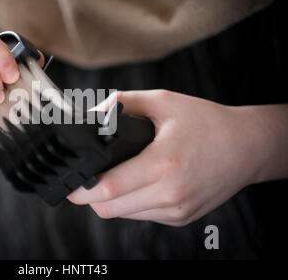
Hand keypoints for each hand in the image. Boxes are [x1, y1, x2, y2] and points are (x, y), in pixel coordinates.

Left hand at [68, 90, 267, 225]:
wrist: (247, 147)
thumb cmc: (207, 123)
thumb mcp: (164, 101)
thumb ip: (124, 103)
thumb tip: (95, 113)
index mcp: (164, 163)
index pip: (110, 187)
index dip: (82, 190)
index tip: (70, 185)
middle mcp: (170, 192)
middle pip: (110, 208)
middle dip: (91, 196)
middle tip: (88, 179)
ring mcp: (176, 209)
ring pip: (123, 215)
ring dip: (110, 201)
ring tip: (113, 179)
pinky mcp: (180, 217)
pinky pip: (141, 216)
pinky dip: (130, 204)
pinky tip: (137, 185)